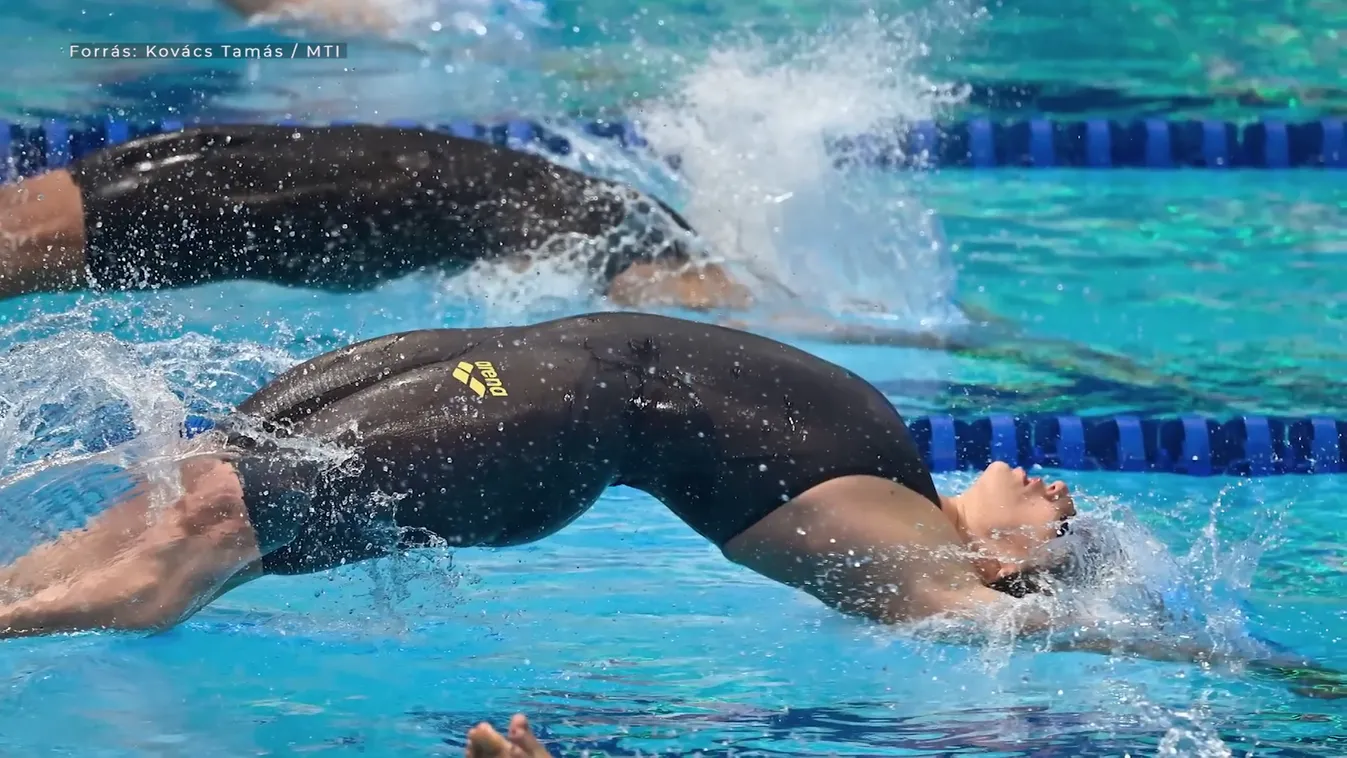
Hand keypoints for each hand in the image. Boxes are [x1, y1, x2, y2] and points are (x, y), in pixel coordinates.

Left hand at [952, 462, 1075, 575]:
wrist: (956, 527)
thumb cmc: (986, 549)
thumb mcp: (1016, 560)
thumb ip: (1035, 557)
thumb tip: (1046, 558)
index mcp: (1046, 516)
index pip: (1068, 505)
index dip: (1062, 508)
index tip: (1050, 513)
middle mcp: (1038, 493)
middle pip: (1056, 488)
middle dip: (1048, 495)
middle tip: (1032, 504)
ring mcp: (1019, 478)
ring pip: (1029, 480)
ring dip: (1022, 488)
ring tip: (1007, 499)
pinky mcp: (1000, 469)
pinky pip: (1008, 472)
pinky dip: (1003, 479)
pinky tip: (993, 490)